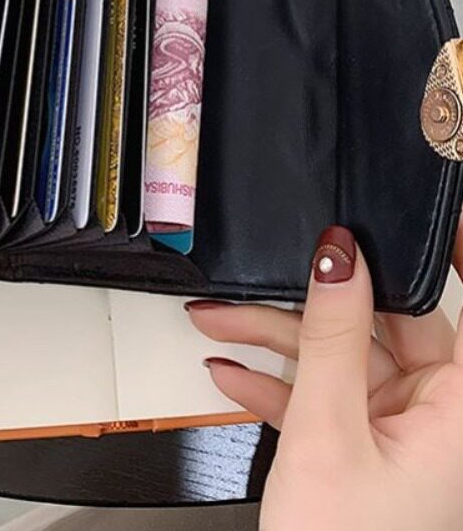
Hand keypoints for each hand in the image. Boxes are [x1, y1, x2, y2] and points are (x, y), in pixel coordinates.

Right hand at [186, 224, 462, 530]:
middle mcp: (436, 417)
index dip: (449, 254)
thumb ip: (333, 337)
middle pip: (379, 327)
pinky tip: (230, 372)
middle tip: (263, 271)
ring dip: (275, 343)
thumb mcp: (328, 433)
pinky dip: (275, 387)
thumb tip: (340, 259)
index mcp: (458, 410)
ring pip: (339, 360)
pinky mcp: (358, 451)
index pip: (460, 306)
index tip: (426, 204)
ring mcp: (394, 434)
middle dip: (310, 303)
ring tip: (216, 321)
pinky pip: (319, 399)